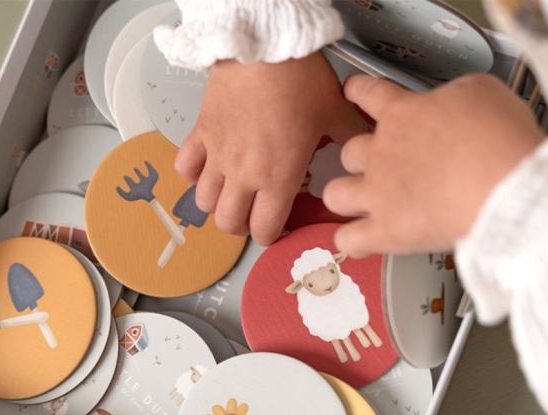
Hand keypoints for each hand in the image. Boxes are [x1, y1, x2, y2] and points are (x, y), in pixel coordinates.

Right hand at [176, 53, 367, 244]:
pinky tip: (204, 169)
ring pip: (205, 203)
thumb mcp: (334, 111)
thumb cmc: (298, 78)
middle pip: (229, 224)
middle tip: (252, 216)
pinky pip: (185, 167)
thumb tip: (362, 146)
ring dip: (217, 205)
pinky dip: (191, 174)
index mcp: (277, 178)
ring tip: (229, 196)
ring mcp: (218, 157)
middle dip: (241, 227)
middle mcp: (244, 175)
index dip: (270, 236)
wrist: (264, 46)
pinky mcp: (201, 135)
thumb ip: (348, 136)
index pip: (264, 229)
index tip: (276, 229)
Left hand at [324, 74, 544, 256]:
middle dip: (359, 159)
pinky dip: (353, 242)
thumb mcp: (479, 92)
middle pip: (349, 152)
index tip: (352, 90)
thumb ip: (451, 97)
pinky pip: (349, 240)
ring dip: (345, 198)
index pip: (370, 94)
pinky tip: (361, 242)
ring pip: (334, 195)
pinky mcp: (384, 231)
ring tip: (359, 203)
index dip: (359, 91)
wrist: (503, 184)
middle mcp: (381, 154)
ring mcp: (378, 194)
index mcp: (403, 115)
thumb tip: (450, 106)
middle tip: (377, 165)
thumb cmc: (500, 139)